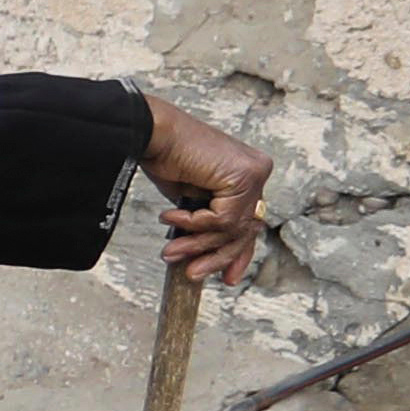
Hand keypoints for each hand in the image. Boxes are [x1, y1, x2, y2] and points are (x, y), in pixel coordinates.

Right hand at [139, 98, 273, 287]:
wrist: (152, 132)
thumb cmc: (165, 156)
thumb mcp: (192, 198)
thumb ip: (207, 219)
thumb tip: (209, 252)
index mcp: (246, 175)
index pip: (248, 222)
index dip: (238, 253)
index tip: (227, 278)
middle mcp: (256, 173)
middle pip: (243, 229)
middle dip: (217, 256)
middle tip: (193, 274)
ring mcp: (255, 174)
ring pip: (231, 228)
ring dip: (196, 244)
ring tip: (170, 253)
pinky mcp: (246, 176)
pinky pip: (222, 219)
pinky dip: (193, 224)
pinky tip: (170, 216)